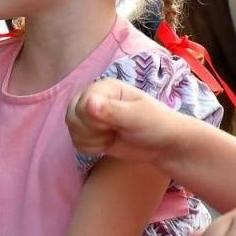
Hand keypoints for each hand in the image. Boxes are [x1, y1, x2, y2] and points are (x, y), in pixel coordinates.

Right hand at [67, 79, 187, 164]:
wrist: (164, 146)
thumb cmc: (156, 125)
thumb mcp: (137, 117)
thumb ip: (112, 110)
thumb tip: (88, 104)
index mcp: (104, 87)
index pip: (80, 105)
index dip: (93, 120)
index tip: (113, 125)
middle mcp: (94, 98)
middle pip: (71, 117)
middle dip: (91, 131)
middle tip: (114, 131)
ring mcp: (91, 116)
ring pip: (72, 130)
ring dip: (92, 140)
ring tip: (112, 136)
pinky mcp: (91, 132)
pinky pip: (76, 142)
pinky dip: (90, 148)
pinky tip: (107, 144)